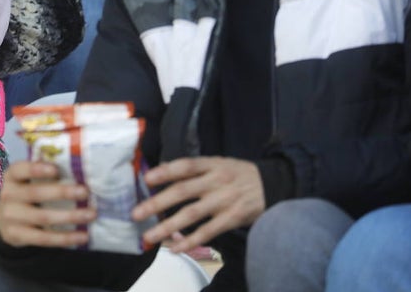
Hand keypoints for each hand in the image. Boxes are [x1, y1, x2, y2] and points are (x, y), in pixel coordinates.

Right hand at [0, 161, 95, 248]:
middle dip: (62, 192)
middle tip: (85, 192)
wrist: (4, 222)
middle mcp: (7, 195)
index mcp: (11, 176)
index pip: (20, 169)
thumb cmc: (24, 194)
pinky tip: (82, 236)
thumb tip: (75, 167)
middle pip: (35, 193)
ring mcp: (10, 217)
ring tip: (90, 214)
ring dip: (70, 216)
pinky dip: (65, 238)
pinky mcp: (16, 236)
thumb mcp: (26, 180)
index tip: (56, 170)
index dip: (37, 169)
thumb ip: (43, 173)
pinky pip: (44, 238)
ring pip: (43, 217)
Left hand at [131, 156, 264, 252]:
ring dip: (167, 227)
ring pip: (191, 214)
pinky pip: (208, 232)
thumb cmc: (239, 174)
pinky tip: (175, 248)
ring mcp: (224, 201)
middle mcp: (216, 181)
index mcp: (212, 164)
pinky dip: (191, 241)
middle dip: (157, 203)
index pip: (186, 165)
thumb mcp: (219, 163)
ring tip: (149, 236)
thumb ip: (193, 167)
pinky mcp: (232, 219)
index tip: (146, 179)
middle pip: (183, 191)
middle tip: (136, 214)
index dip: (166, 171)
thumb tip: (162, 167)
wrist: (274, 186)